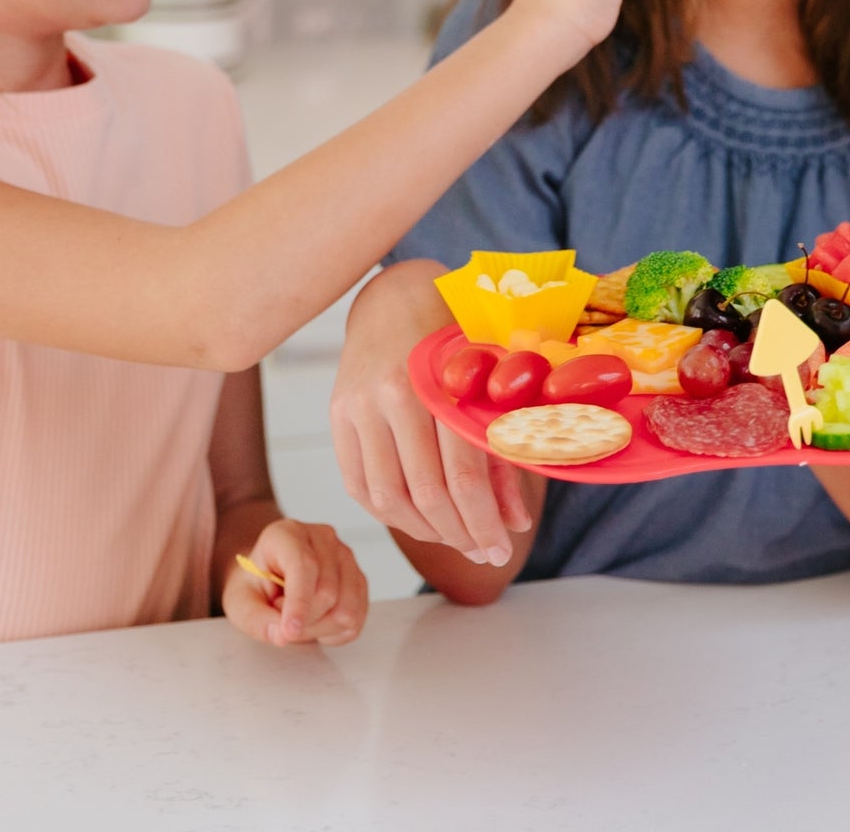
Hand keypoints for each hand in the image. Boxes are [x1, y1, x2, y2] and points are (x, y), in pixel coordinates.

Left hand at [222, 519, 367, 647]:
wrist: (270, 578)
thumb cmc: (256, 585)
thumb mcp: (239, 602)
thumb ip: (256, 619)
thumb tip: (281, 634)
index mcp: (287, 534)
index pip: (303, 565)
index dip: (299, 603)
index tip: (290, 632)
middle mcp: (322, 538)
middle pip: (327, 593)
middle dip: (304, 621)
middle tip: (281, 618)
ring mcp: (345, 556)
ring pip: (346, 609)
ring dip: (320, 628)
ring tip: (300, 616)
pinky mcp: (358, 578)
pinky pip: (356, 619)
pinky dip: (335, 632)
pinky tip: (316, 621)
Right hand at [330, 265, 529, 565]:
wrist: (395, 297)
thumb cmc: (453, 335)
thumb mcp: (488, 381)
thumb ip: (501, 450)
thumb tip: (513, 524)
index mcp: (437, 380)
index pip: (461, 475)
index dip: (484, 522)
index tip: (503, 549)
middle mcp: (390, 393)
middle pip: (425, 493)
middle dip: (459, 534)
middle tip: (485, 552)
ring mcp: (356, 405)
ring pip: (387, 498)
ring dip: (425, 531)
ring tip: (455, 538)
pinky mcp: (336, 414)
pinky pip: (359, 485)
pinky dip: (390, 512)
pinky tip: (419, 518)